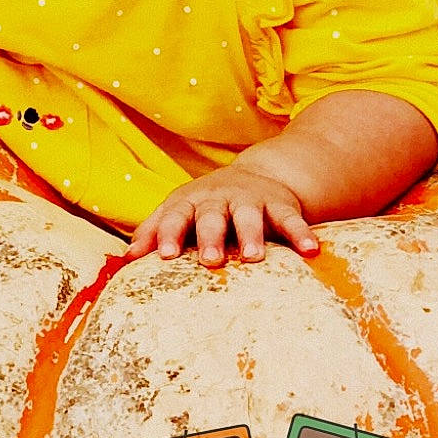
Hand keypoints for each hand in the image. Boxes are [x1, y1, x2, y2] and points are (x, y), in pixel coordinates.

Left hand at [125, 166, 320, 268]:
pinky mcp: (280, 206)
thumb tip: (126, 258)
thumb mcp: (178, 210)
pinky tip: (311, 251)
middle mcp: (220, 199)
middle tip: (210, 260)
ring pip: (250, 217)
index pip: (176, 216)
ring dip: (252, 236)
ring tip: (253, 258)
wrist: (256, 176)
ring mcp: (251, 202)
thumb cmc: (206, 204)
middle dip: (211, 237)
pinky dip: (301, 233)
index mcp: (191, 202)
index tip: (166, 255)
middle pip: (213, 217)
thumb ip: (154, 231)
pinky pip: (291, 220)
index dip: (170, 234)